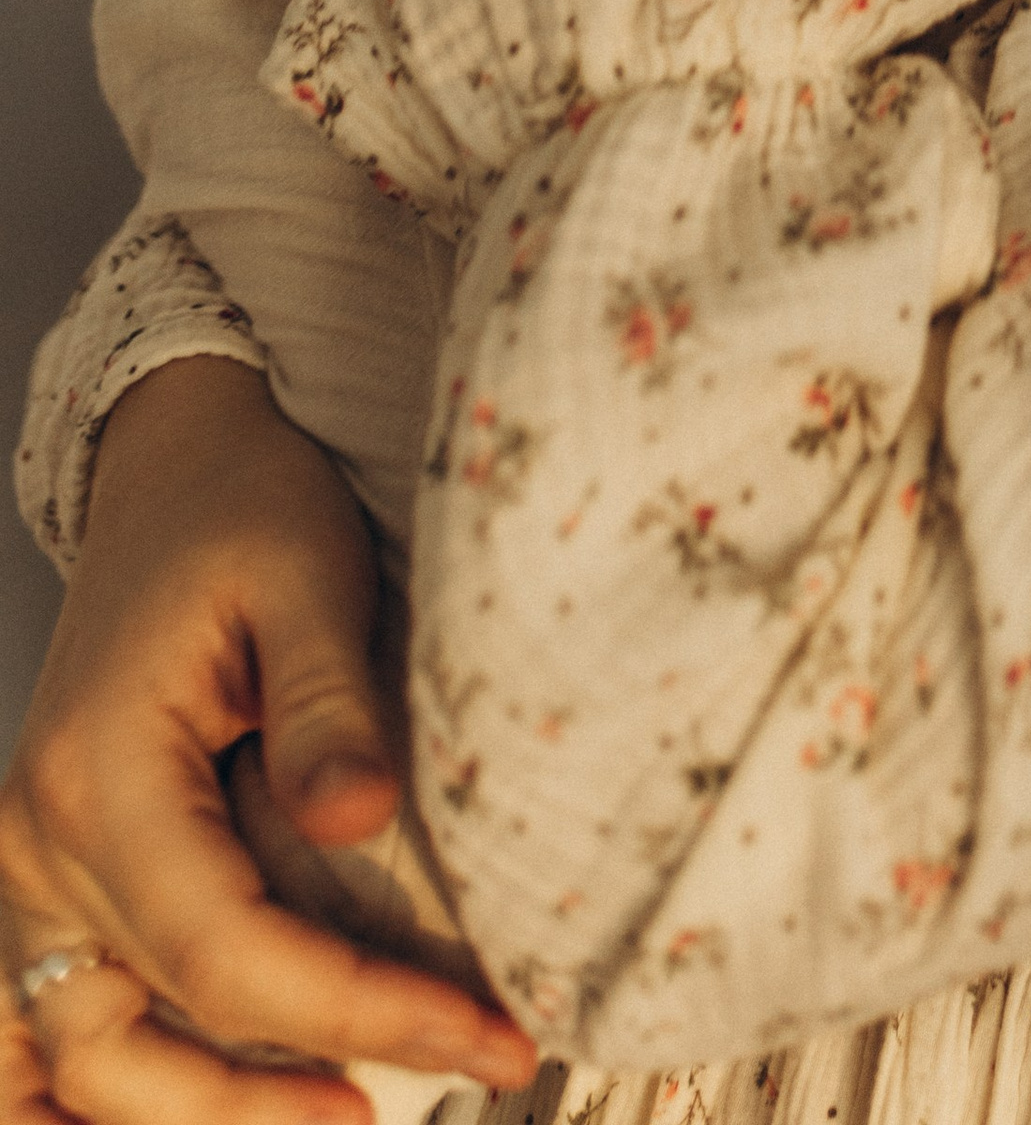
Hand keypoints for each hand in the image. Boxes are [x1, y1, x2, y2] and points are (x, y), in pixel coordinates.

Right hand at [0, 361, 534, 1124]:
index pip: (227, 954)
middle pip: (157, 1033)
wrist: (178, 466)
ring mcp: (30, 872)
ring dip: (204, 1112)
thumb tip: (362, 819)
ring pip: (83, 1062)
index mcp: (98, 776)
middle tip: (467, 1065)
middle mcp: (38, 845)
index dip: (358, 1013)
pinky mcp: (53, 880)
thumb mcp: (310, 572)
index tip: (488, 1031)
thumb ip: (329, 702)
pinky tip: (198, 1115)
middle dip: (306, 1085)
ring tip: (352, 1110)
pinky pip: (39, 1036)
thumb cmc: (249, 507)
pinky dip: (89, 1101)